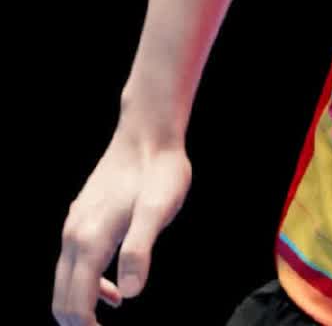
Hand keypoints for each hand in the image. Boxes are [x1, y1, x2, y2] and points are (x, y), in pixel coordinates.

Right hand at [54, 125, 191, 324]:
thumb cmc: (159, 173)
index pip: (75, 302)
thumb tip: (129, 294)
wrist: (147, 136)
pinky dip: (86, 285)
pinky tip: (114, 292)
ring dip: (81, 306)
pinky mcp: (82, 219)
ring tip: (106, 323)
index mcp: (90, 241)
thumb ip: (140, 251)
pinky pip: (73, 263)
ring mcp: (75, 226)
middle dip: (77, 324)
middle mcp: (73, 237)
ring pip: (65, 281)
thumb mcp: (158, 211)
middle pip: (61, 297)